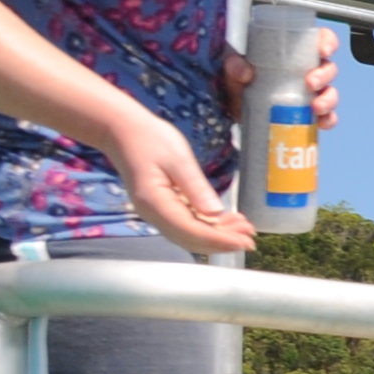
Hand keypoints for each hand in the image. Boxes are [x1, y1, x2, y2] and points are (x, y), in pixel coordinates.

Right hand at [112, 108, 254, 252]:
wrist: (122, 131)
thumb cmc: (149, 139)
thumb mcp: (177, 158)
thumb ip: (195, 187)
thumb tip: (215, 213)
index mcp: (155, 203)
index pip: (191, 231)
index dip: (219, 239)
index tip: (244, 241)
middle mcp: (154, 214)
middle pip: (191, 238)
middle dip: (222, 242)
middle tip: (251, 238)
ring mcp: (157, 212)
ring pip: (190, 234)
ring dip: (217, 235)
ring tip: (244, 229)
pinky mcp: (163, 207)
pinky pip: (187, 223)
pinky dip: (208, 226)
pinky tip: (227, 221)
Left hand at [216, 32, 337, 127]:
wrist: (237, 112)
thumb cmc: (240, 83)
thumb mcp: (233, 70)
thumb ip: (234, 66)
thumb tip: (244, 71)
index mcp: (294, 52)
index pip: (319, 40)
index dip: (328, 42)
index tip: (323, 51)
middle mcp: (307, 70)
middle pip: (328, 67)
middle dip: (325, 75)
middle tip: (310, 83)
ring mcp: (311, 93)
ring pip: (331, 92)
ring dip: (329, 99)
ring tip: (316, 107)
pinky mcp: (310, 114)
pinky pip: (328, 116)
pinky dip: (329, 120)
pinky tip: (321, 123)